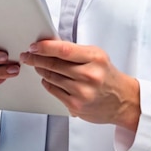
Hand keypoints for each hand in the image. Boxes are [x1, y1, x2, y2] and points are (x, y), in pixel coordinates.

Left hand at [20, 40, 140, 130]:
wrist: (122, 100)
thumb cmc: (107, 76)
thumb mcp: (97, 57)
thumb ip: (76, 51)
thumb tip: (51, 45)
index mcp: (95, 58)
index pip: (64, 50)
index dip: (45, 47)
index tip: (34, 46)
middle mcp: (89, 75)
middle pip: (54, 64)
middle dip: (36, 58)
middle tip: (28, 55)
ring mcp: (82, 92)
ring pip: (51, 78)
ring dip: (41, 70)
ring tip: (36, 65)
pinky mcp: (76, 106)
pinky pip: (54, 91)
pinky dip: (47, 83)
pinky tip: (46, 79)